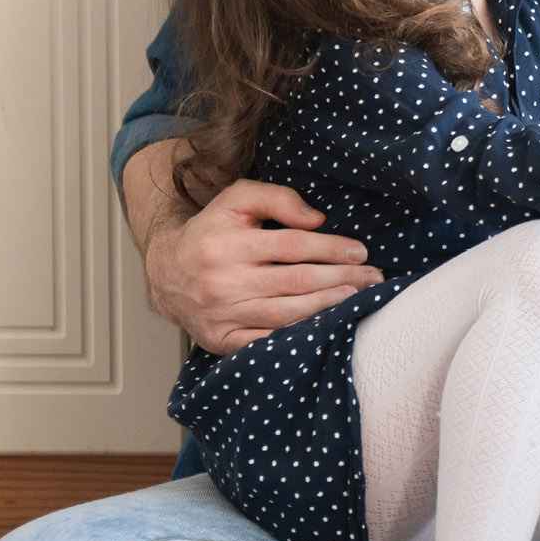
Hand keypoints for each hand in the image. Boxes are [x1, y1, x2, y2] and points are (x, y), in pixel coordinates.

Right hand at [144, 178, 384, 353]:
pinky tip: (325, 328)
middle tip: (372, 278)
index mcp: (227, 244)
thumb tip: (318, 219)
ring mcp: (222, 314)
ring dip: (328, 308)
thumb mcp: (236, 200)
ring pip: (286, 314)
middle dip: (341, 279)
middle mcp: (223, 281)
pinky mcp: (222, 340)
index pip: (292, 246)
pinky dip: (299, 336)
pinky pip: (267, 342)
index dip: (331, 249)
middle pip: (296, 281)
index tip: (360, 251)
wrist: (167, 273)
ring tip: (357, 299)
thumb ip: (277, 198)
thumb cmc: (212, 232)